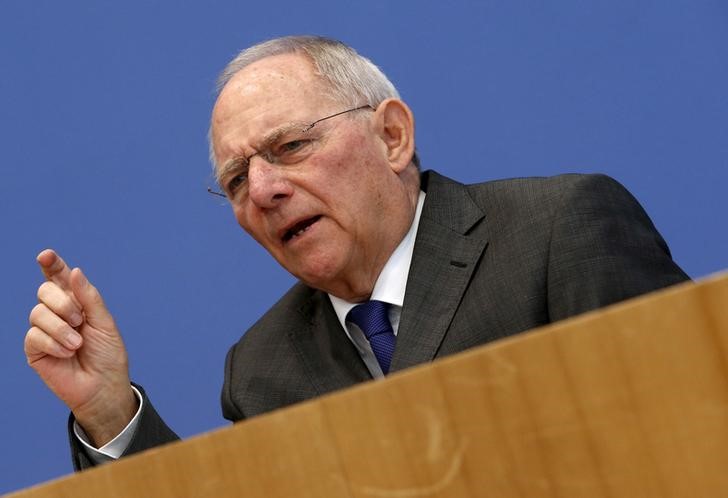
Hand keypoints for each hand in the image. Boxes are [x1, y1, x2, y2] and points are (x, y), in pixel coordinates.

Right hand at [25, 249, 136, 446]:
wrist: (104, 386)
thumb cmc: (108, 355)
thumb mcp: (104, 323)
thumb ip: (89, 298)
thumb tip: (74, 271)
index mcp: (76, 302)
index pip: (58, 277)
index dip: (51, 264)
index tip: (46, 256)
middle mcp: (57, 313)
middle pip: (44, 290)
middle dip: (63, 303)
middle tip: (80, 320)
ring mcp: (44, 331)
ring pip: (37, 312)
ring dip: (61, 328)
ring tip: (77, 344)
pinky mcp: (35, 350)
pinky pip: (34, 336)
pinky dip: (54, 343)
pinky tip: (67, 354)